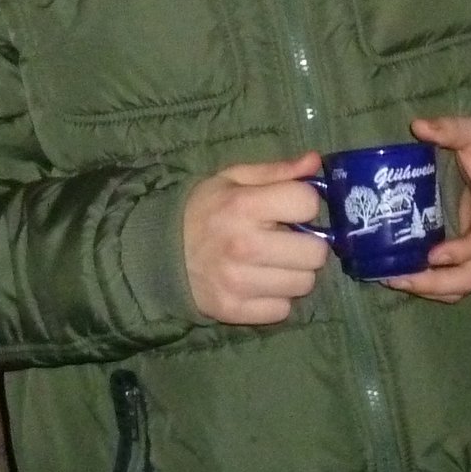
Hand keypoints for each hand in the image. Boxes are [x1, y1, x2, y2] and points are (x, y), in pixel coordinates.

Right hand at [182, 154, 332, 324]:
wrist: (155, 252)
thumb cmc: (203, 210)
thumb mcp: (233, 180)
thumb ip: (277, 171)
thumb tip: (314, 161)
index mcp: (243, 206)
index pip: (308, 204)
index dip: (306, 204)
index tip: (293, 209)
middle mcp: (243, 246)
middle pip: (315, 253)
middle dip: (308, 244)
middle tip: (288, 241)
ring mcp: (237, 283)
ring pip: (304, 284)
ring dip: (294, 273)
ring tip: (273, 263)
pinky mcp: (232, 310)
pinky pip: (282, 310)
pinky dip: (276, 299)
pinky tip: (260, 283)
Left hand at [377, 114, 470, 301]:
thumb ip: (451, 129)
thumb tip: (418, 126)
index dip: (462, 250)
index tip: (432, 255)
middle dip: (435, 282)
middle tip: (398, 276)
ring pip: (464, 285)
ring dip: (430, 289)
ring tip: (394, 279)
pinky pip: (455, 282)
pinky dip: (431, 286)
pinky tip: (403, 277)